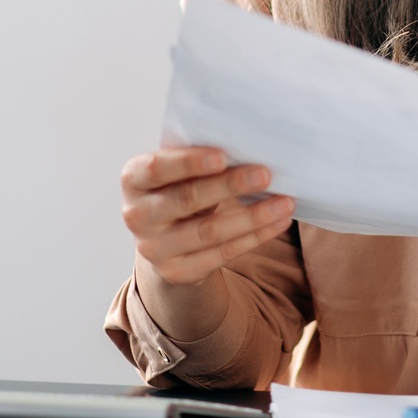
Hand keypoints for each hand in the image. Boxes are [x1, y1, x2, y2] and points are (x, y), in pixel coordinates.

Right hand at [121, 145, 293, 285]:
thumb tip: (248, 146)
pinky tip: (278, 222)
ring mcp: (155, 248)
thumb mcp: (175, 171)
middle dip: (229, 186)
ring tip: (284, 202)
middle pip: (187, 199)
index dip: (188, 162)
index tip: (224, 155)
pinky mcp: (178, 271)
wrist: (164, 237)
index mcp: (133, 180)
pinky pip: (223, 254)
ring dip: (252, 216)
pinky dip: (255, 236)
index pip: (157, 168)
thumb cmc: (176, 188)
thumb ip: (197, 158)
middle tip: (266, 174)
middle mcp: (137, 216)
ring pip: (209, 231)